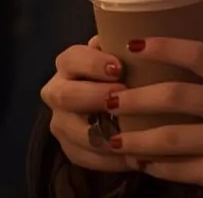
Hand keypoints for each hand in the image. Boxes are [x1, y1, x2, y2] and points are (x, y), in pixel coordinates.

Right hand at [40, 36, 129, 173]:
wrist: (112, 104)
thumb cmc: (122, 71)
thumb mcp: (122, 55)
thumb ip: (126, 48)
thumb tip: (144, 42)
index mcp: (69, 63)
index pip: (72, 58)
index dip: (93, 63)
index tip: (119, 67)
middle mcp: (58, 91)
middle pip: (66, 95)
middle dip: (94, 97)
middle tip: (122, 97)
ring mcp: (61, 122)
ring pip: (71, 132)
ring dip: (102, 135)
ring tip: (132, 137)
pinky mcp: (68, 148)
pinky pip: (84, 158)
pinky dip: (109, 161)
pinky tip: (134, 159)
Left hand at [108, 19, 202, 197]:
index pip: (199, 54)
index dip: (163, 46)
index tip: (131, 44)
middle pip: (176, 96)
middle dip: (135, 98)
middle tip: (108, 97)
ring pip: (171, 138)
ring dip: (136, 138)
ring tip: (111, 136)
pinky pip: (179, 169)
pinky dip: (155, 165)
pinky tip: (139, 161)